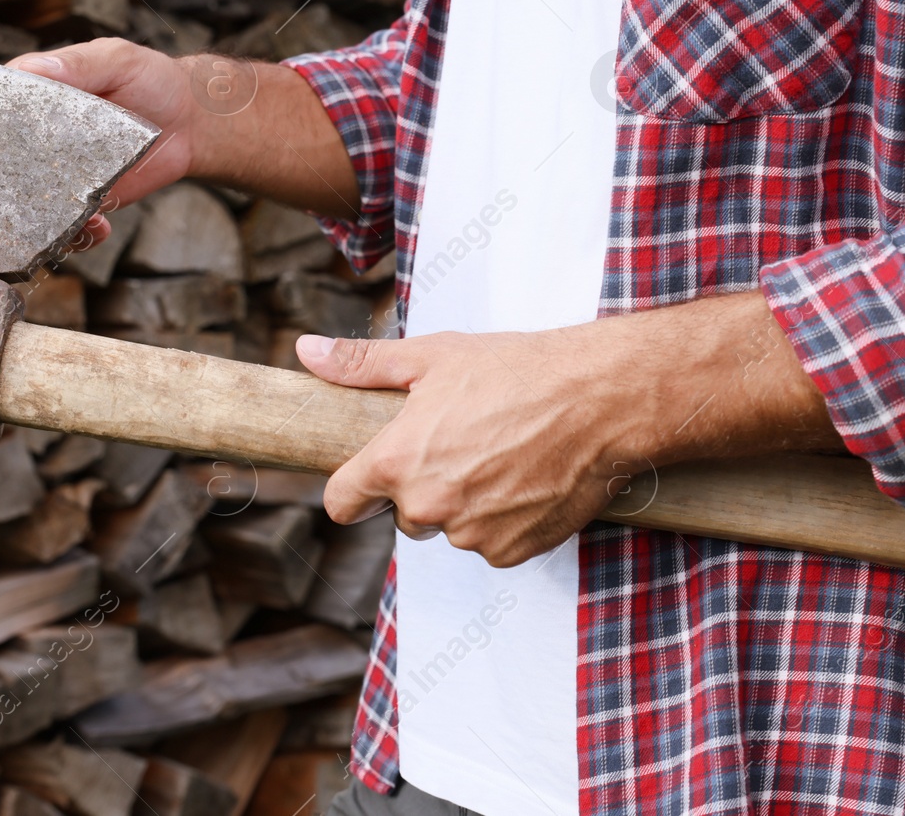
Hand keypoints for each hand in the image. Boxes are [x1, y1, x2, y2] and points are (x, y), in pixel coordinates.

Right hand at [9, 39, 198, 245]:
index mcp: (38, 96)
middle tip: (19, 196)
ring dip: (42, 219)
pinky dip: (79, 234)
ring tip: (67, 220)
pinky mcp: (86, 199)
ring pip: (33, 202)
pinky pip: (71, 224)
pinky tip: (98, 227)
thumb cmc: (151, 79)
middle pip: (5, 164)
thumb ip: (78, 64)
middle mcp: (40, 137)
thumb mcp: (116, 59)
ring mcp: (61, 172)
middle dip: (5, 185)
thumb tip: (30, 69)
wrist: (190, 122)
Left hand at [297, 326, 633, 565]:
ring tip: (502, 455)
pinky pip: (490, 543)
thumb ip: (362, 363)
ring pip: (450, 527)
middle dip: (421, 485)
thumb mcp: (432, 356)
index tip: (365, 478)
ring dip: (465, 503)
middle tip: (462, 442)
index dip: (351, 488)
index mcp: (396, 462)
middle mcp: (427, 507)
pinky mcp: (511, 552)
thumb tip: (306, 352)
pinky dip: (502, 521)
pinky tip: (525, 480)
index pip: (341, 501)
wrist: (598, 399)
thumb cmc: (515, 370)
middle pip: (402, 513)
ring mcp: (470, 534)